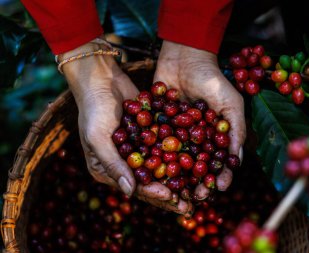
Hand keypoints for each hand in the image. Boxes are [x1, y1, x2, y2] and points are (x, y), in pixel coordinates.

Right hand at [60, 41, 192, 214]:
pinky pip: (165, 148)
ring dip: (178, 178)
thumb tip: (129, 193)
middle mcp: (124, 163)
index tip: (172, 198)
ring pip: (162, 167)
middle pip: (151, 182)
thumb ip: (113, 164)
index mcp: (108, 170)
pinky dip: (179, 155)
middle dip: (171, 193)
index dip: (154, 194)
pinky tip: (197, 161)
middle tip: (190, 204)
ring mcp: (139, 149)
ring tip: (197, 187)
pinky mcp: (150, 135)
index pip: (134, 187)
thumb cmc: (93, 109)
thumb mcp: (98, 138)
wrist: (102, 78)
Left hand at [154, 41, 245, 199]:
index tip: (218, 188)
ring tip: (172, 191)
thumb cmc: (213, 79)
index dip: (219, 177)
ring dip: (173, 177)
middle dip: (195, 183)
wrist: (184, 57)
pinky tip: (152, 171)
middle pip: (195, 167)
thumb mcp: (231, 103)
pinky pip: (155, 145)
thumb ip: (236, 130)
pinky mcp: (157, 126)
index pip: (217, 162)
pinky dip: (153, 158)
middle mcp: (194, 139)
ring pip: (174, 161)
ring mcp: (175, 134)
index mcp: (214, 137)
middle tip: (193, 196)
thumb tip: (236, 161)